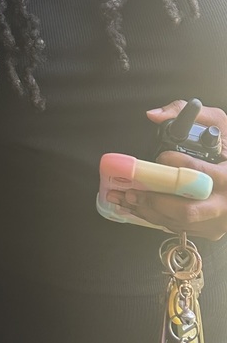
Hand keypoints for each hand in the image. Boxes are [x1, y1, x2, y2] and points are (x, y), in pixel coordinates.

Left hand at [107, 100, 226, 239]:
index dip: (177, 164)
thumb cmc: (226, 148)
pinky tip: (137, 207)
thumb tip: (154, 115)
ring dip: (148, 211)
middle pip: (186, 209)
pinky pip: (180, 228)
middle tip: (132, 191)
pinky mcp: (209, 229)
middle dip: (154, 201)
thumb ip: (185, 112)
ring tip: (125, 199)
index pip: (199, 173)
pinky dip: (156, 218)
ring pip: (179, 222)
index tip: (160, 157)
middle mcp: (223, 202)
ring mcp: (216, 219)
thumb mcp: (216, 123)